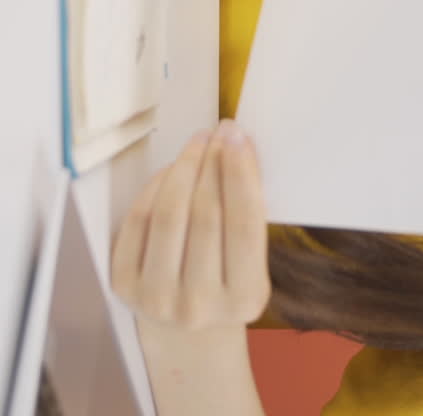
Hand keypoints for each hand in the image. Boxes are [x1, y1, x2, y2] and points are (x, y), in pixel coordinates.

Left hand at [111, 121, 270, 333]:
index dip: (240, 175)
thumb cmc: (228, 288)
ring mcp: (157, 298)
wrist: (188, 335)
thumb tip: (239, 151)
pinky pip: (138, 223)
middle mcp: (198, 304)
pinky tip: (172, 170)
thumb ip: (248, 220)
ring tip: (198, 144)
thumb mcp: (252, 267)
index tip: (239, 138)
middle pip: (205, 215)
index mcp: (244, 298)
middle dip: (213, 163)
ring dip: (185, 169)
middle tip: (220, 132)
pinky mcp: (124, 287)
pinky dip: (155, 189)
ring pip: (168, 215)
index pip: (243, 225)